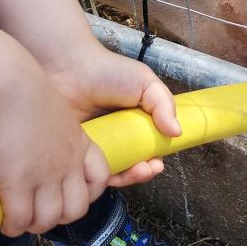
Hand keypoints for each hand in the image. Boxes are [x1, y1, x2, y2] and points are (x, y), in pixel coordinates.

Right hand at [0, 52, 110, 237]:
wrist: (4, 82)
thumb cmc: (19, 86)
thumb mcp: (49, 109)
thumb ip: (48, 128)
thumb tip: (32, 136)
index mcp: (78, 142)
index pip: (99, 177)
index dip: (88, 193)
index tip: (69, 193)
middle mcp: (67, 163)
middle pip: (77, 208)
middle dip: (61, 216)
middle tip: (41, 213)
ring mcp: (44, 176)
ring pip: (49, 219)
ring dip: (35, 225)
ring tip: (20, 221)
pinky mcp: (17, 183)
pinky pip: (19, 219)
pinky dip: (12, 226)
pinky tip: (4, 223)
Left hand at [42, 39, 180, 188]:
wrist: (70, 67)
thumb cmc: (107, 71)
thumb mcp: (145, 83)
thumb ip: (164, 104)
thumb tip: (177, 132)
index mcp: (133, 125)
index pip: (147, 150)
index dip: (154, 160)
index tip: (158, 162)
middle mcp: (114, 138)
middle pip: (130, 165)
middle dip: (141, 173)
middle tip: (146, 169)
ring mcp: (94, 146)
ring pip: (110, 171)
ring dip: (125, 178)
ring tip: (133, 171)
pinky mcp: (74, 151)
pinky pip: (87, 171)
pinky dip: (97, 176)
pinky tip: (107, 170)